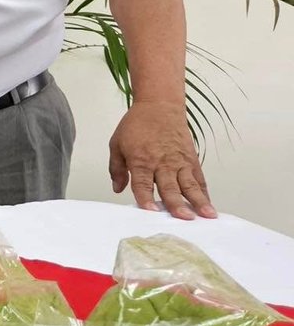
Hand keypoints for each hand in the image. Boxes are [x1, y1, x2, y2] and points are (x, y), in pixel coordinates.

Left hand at [108, 100, 215, 219]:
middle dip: (177, 204)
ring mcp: (179, 161)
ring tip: (207, 216)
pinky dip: (204, 192)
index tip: (152, 212)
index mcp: (141, 160)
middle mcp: (162, 163)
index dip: (146, 198)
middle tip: (184, 219)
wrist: (159, 106)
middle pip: (169, 187)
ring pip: (189, 185)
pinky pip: (199, 178)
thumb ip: (116, 168)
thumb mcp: (117, 144)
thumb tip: (118, 189)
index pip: (143, 184)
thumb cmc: (136, 125)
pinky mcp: (191, 159)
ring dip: (198, 201)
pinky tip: (209, 205)